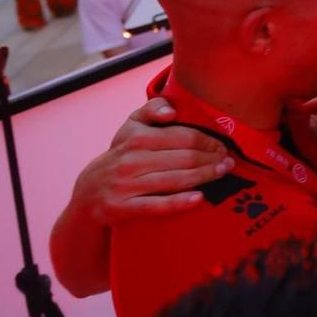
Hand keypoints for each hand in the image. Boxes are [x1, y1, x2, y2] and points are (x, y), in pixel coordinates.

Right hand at [73, 98, 231, 222]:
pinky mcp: (122, 207)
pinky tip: (199, 198)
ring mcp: (125, 185)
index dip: (208, 141)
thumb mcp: (131, 127)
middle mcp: (130, 159)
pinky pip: (156, 205)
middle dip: (211, 159)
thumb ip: (152, 109)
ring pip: (174, 180)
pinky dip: (179, 202)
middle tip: (229, 161)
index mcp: (136, 137)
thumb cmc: (121, 156)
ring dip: (204, 176)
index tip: (224, 146)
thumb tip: (172, 112)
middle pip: (183, 158)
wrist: (87, 193)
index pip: (183, 136)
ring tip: (223, 173)